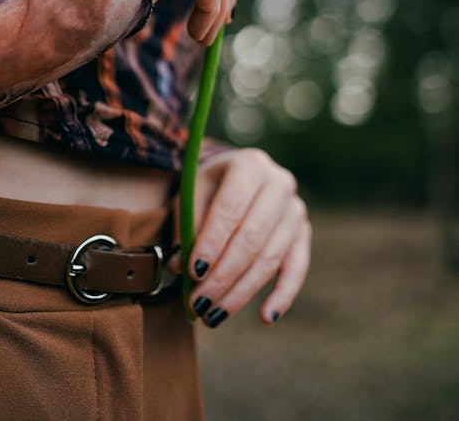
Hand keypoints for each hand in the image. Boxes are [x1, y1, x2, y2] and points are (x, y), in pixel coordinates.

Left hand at [168, 148, 311, 326]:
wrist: (237, 176)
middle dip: (223, 275)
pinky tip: (266, 318)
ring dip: (241, 292)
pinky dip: (283, 295)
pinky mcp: (303, 233)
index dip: (212, 243)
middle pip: (252, 238)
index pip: (231, 209)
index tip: (193, 272)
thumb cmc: (209, 188)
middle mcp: (279, 184)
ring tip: (213, 316)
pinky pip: (297, 268)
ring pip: (270, 258)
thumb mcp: (192, 195)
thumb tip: (180, 269)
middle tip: (198, 303)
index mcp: (249, 166)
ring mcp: (295, 210)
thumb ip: (186, 228)